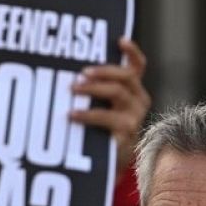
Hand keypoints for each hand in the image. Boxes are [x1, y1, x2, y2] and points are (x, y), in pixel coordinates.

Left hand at [70, 36, 150, 172]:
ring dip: (93, 88)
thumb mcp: (101, 106)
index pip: (138, 66)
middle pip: (126, 76)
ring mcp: (134, 117)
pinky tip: (71, 114)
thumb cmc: (100, 130)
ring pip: (117, 92)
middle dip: (103, 70)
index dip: (132, 51)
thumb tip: (67, 70)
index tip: (120, 40)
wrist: (109, 165)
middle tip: (81, 72)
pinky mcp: (126, 133)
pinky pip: (106, 117)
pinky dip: (87, 114)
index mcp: (134, 90)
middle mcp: (138, 101)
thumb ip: (94, 89)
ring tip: (72, 89)